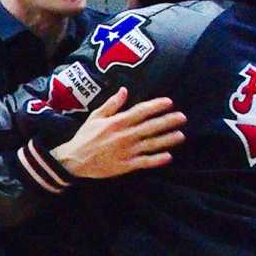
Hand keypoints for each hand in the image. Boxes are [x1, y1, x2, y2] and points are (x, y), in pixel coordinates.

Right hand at [52, 88, 185, 178]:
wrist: (73, 160)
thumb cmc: (85, 137)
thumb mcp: (95, 116)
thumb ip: (112, 104)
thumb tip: (124, 90)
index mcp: (118, 122)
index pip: (141, 111)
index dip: (156, 106)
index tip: (169, 102)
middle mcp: (125, 135)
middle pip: (151, 126)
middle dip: (168, 121)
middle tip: (182, 117)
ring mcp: (126, 151)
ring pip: (151, 144)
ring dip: (167, 139)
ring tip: (181, 135)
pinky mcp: (125, 165)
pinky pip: (144, 162)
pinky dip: (156, 160)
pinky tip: (168, 156)